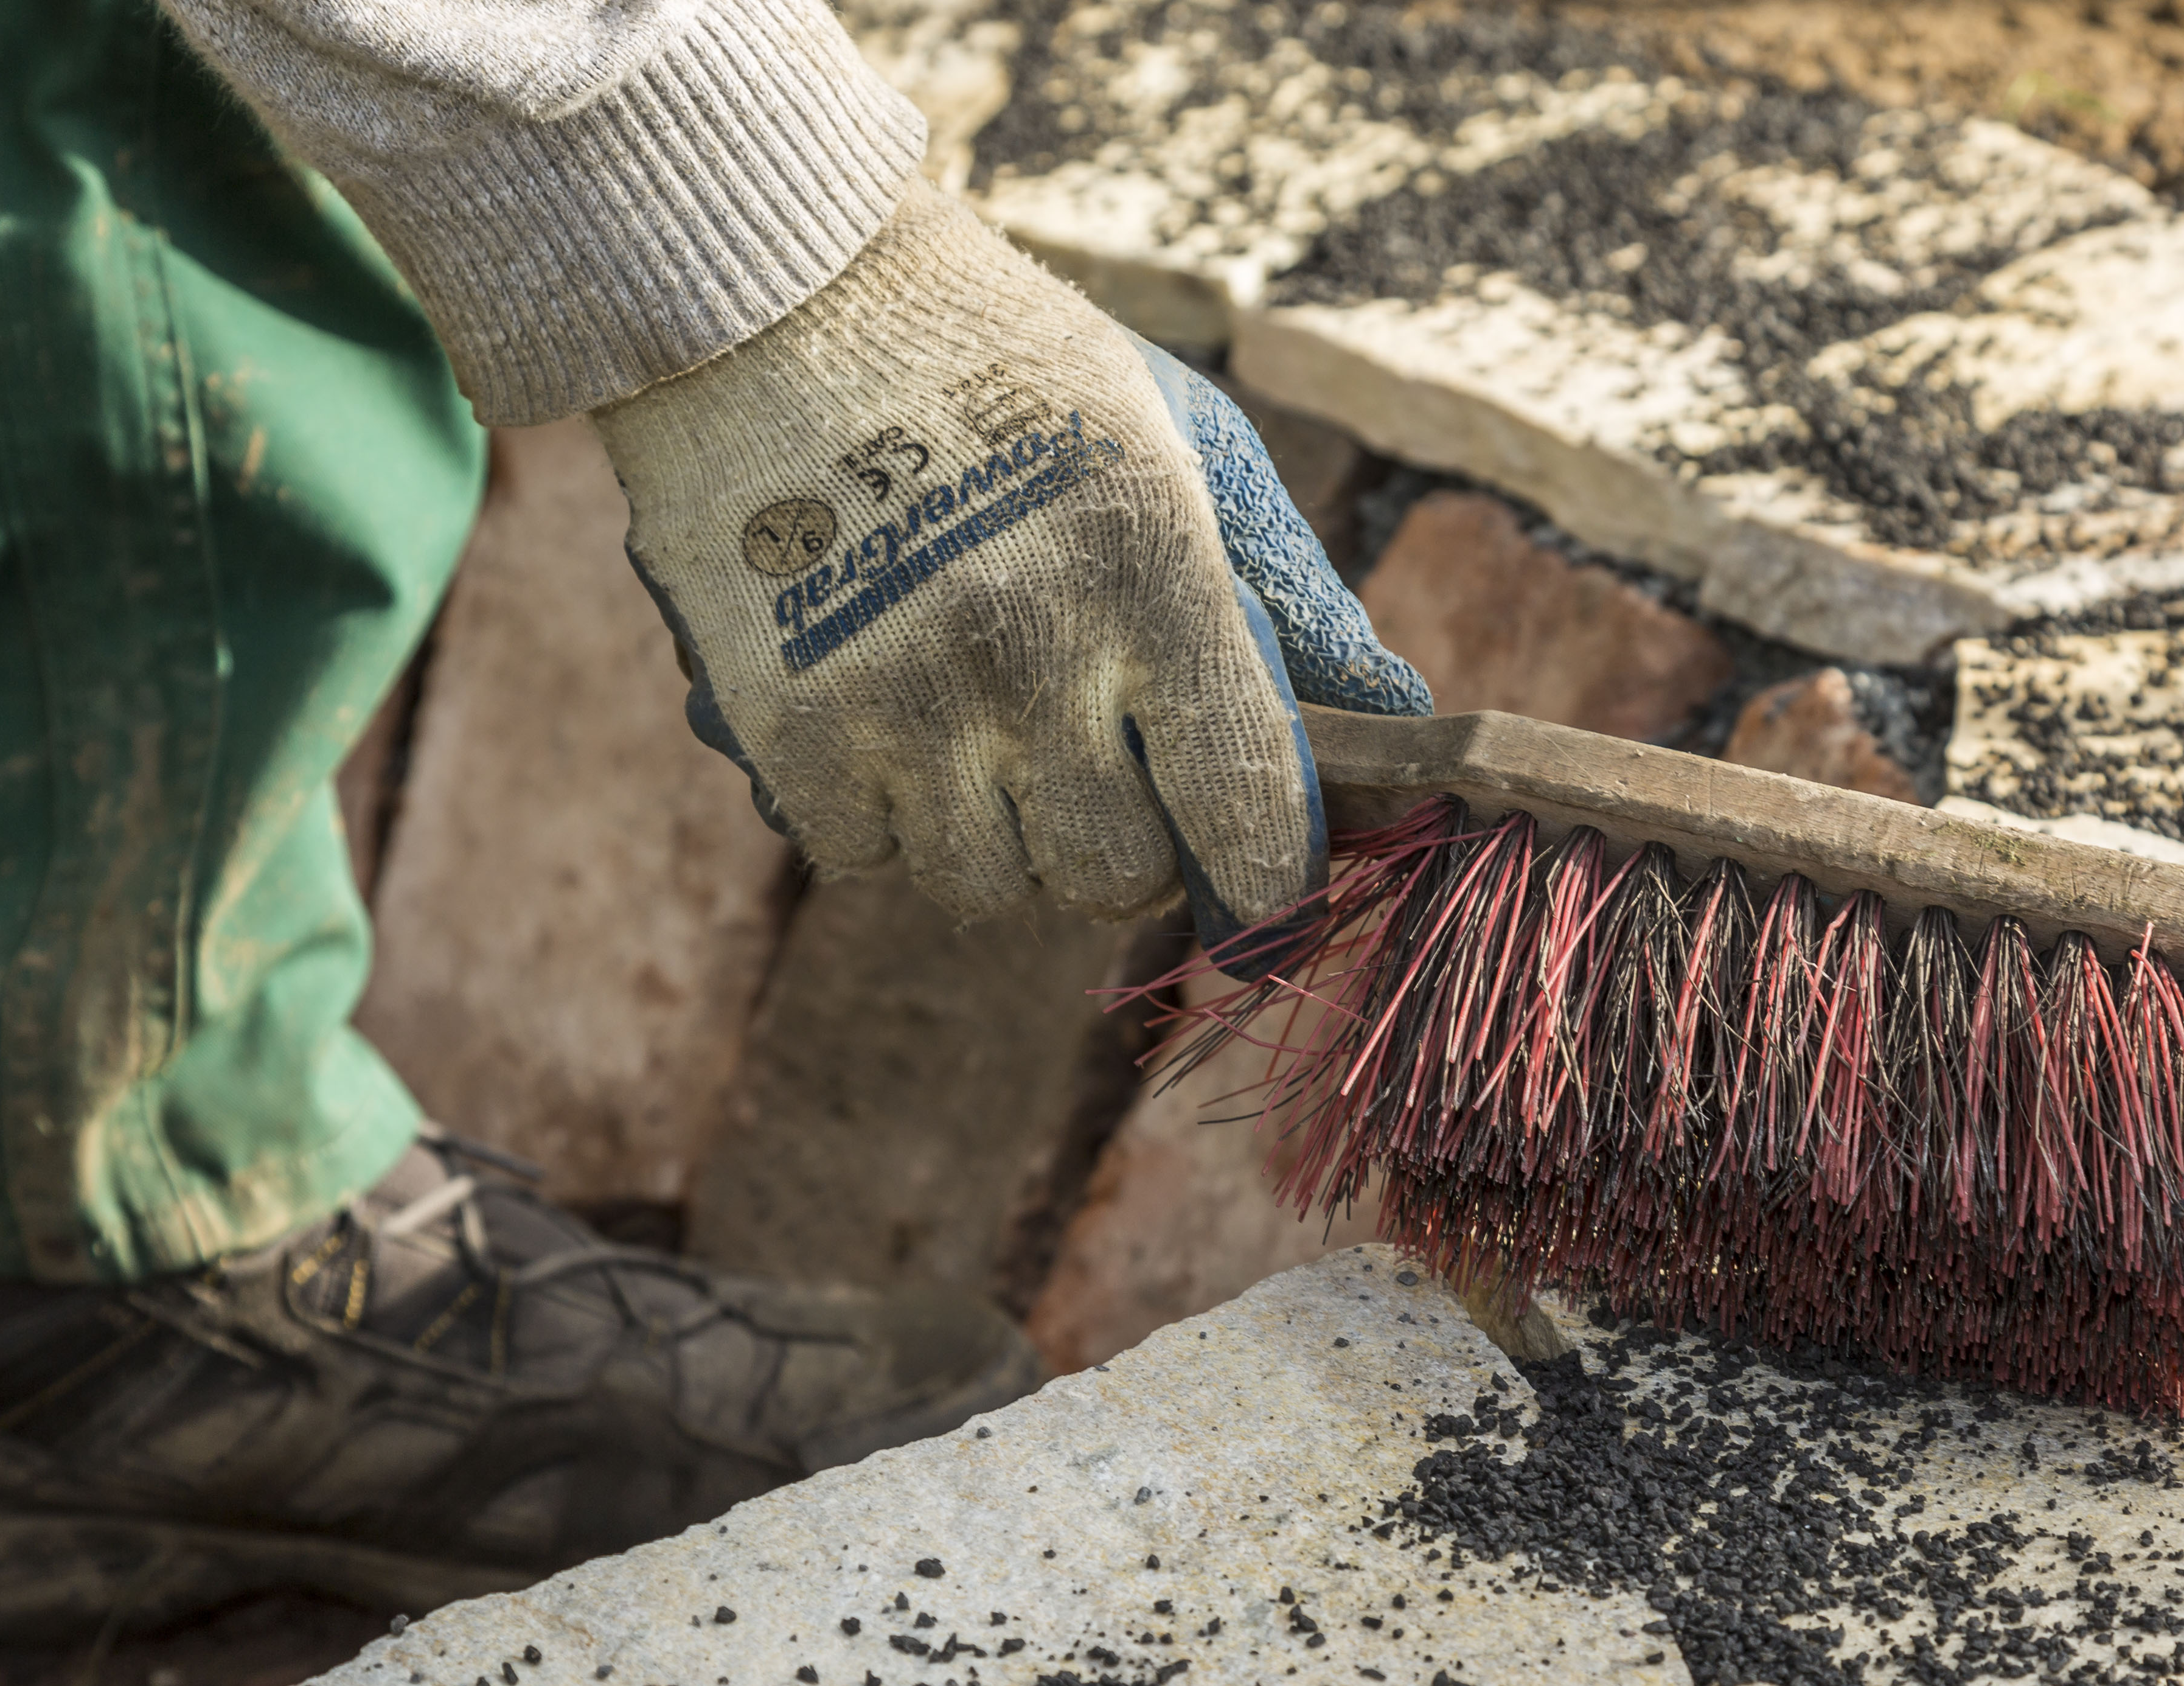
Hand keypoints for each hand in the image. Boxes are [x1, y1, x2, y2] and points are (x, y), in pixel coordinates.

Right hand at [593, 183, 1426, 945]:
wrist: (785, 294)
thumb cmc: (1021, 374)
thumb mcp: (1185, 443)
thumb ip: (1293, 590)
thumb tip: (1398, 720)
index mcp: (1149, 570)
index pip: (1242, 808)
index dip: (1267, 880)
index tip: (1265, 892)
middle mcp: (1025, 647)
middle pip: (1110, 880)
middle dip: (1118, 843)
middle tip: (1092, 765)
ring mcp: (895, 697)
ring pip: (983, 887)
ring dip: (994, 833)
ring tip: (976, 721)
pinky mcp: (785, 727)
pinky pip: (863, 857)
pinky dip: (880, 812)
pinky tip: (882, 712)